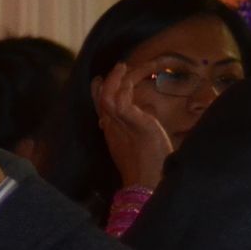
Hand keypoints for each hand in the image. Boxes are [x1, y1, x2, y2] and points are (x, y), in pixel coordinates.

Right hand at [93, 62, 171, 191]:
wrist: (147, 184)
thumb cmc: (150, 169)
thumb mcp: (144, 145)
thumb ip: (141, 129)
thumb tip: (145, 113)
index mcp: (114, 134)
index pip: (103, 109)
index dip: (101, 93)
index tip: (102, 80)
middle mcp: (112, 128)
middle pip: (101, 99)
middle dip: (108, 81)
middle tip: (119, 66)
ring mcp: (120, 125)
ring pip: (108, 95)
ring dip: (116, 78)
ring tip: (124, 65)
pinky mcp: (133, 122)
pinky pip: (121, 98)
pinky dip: (124, 83)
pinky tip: (132, 72)